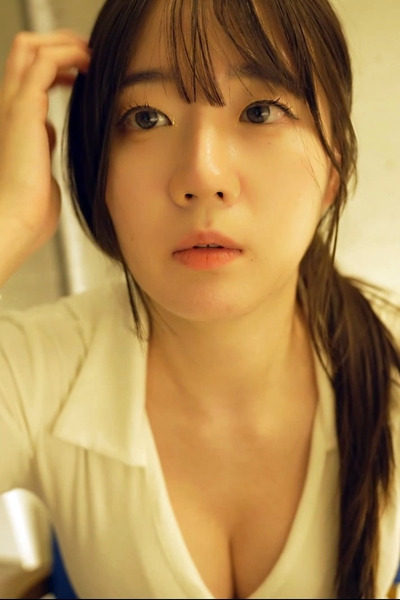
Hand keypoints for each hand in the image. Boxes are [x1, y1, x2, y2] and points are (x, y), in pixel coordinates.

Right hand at [0, 30, 89, 281]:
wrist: (17, 220)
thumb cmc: (30, 206)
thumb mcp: (40, 165)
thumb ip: (43, 144)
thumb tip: (51, 134)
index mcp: (14, 118)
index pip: (30, 73)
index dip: (58, 64)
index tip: (84, 71)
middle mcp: (10, 105)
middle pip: (26, 50)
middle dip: (60, 43)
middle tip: (89, 55)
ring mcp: (13, 104)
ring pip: (30, 46)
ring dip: (65, 43)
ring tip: (90, 56)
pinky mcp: (23, 109)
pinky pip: (43, 63)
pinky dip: (67, 55)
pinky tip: (86, 66)